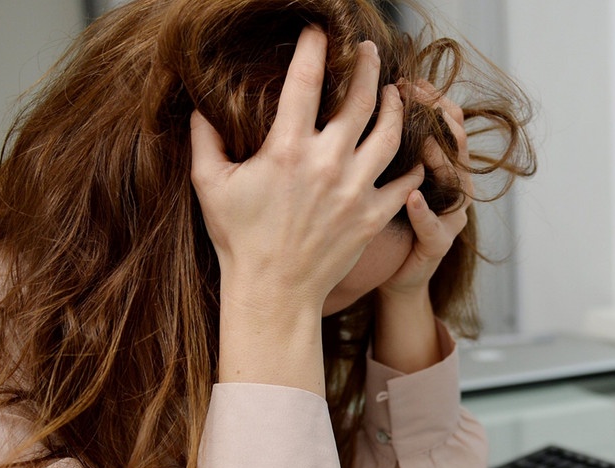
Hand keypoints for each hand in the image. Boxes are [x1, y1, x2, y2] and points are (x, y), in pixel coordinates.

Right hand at [188, 26, 422, 390]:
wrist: (274, 291)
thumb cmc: (240, 240)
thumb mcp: (211, 185)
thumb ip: (205, 139)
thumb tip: (198, 106)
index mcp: (287, 149)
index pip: (306, 80)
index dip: (314, 47)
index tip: (319, 30)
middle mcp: (327, 163)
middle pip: (361, 98)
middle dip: (368, 65)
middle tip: (370, 50)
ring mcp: (355, 189)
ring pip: (390, 132)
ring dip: (396, 105)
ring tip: (395, 91)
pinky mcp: (373, 215)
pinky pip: (406, 181)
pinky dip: (415, 163)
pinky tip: (416, 151)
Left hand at [378, 81, 473, 300]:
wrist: (393, 273)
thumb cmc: (383, 217)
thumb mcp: (382, 170)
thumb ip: (379, 138)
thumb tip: (355, 95)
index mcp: (440, 163)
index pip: (446, 121)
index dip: (432, 99)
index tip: (408, 80)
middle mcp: (453, 186)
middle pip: (457, 143)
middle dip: (438, 118)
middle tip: (414, 96)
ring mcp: (450, 216)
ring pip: (456, 183)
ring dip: (440, 160)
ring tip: (425, 142)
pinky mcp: (437, 245)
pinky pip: (435, 228)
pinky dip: (425, 212)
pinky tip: (412, 197)